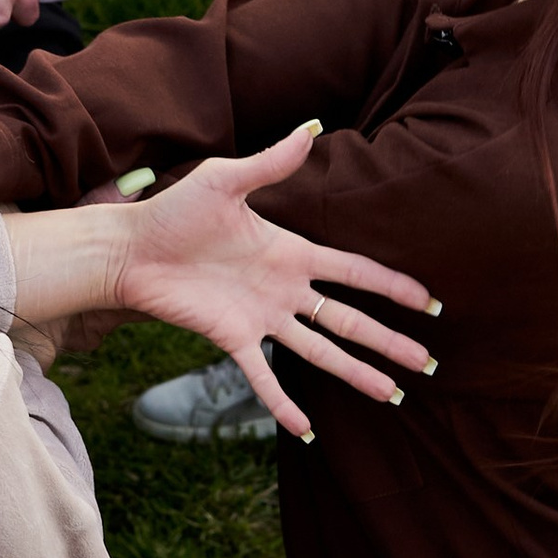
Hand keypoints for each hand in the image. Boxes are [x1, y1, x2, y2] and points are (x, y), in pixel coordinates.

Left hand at [111, 125, 437, 437]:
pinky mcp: (230, 338)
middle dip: (388, 340)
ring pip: (319, 353)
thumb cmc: (173, 211)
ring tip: (392, 396)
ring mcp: (260, 318)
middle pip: (348, 320)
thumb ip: (271, 163)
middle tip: (426, 362)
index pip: (354, 272)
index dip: (391, 286)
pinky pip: (262, 378)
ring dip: (355, 374)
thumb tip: (312, 127)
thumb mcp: (224, 180)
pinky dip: (283, 405)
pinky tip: (307, 430)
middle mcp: (283, 290)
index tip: (428, 302)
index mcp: (290, 253)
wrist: (129, 247)